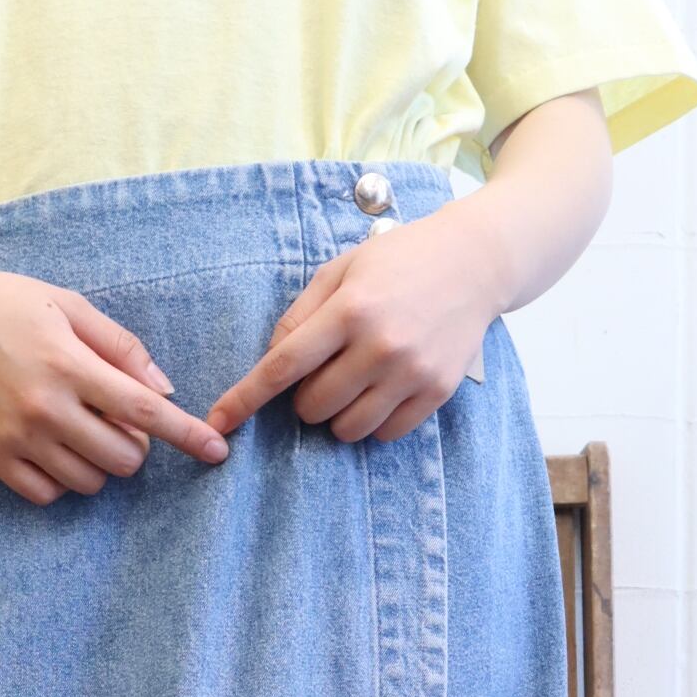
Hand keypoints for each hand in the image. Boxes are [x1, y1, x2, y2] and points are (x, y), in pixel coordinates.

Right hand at [0, 256, 229, 504]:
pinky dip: (64, 478)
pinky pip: (49, 493)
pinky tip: (55, 448)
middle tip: (116, 419)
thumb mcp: (66, 304)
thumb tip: (163, 390)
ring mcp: (16, 437)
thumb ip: (119, 345)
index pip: (144, 411)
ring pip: (90, 481)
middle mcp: (44, 406)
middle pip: (123, 458)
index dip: (186, 434)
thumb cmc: (2, 304)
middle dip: (134, 446)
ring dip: (100, 462)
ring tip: (80, 428)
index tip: (217, 451)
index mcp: (68, 364)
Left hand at [203, 200, 508, 444]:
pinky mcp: (436, 392)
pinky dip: (373, 421)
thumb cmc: (400, 262)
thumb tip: (272, 360)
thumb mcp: (342, 269)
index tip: (219, 422)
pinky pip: (384, 434)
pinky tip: (383, 390)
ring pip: (346, 429)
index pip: (284, 365)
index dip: (246, 398)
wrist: (476, 261)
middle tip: (328, 368)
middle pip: (312, 407)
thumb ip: (301, 314)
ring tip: (355, 381)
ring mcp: (411, 372)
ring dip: (338, 415)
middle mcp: (380, 345)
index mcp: (349, 309)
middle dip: (306, 397)